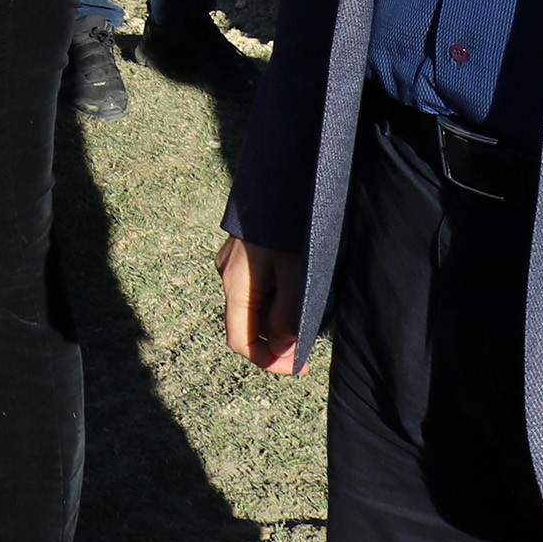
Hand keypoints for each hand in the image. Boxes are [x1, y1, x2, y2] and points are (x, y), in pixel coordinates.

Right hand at [217, 236, 306, 374]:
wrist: (287, 175)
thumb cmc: (292, 224)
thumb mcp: (297, 274)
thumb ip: (288, 316)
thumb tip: (282, 348)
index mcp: (236, 283)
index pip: (241, 341)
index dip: (269, 361)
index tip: (302, 365)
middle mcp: (229, 273)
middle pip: (249, 323)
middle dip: (279, 338)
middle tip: (313, 338)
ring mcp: (235, 260)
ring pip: (256, 304)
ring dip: (281, 317)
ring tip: (312, 312)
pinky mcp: (247, 249)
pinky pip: (260, 285)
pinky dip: (279, 297)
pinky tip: (300, 287)